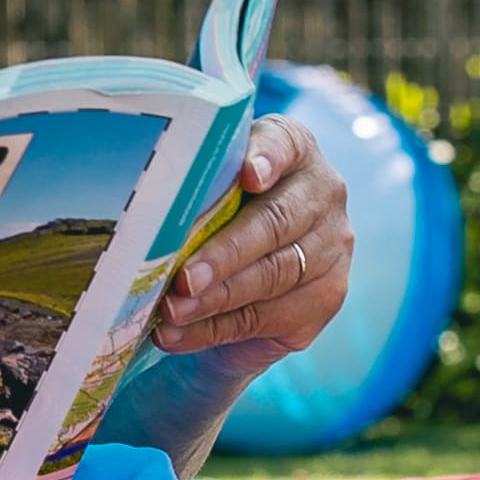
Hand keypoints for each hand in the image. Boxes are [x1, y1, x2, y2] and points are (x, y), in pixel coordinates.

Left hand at [149, 119, 350, 364]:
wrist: (238, 281)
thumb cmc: (213, 215)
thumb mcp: (205, 190)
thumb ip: (195, 184)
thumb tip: (147, 202)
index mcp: (295, 150)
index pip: (285, 144)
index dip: (266, 158)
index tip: (248, 176)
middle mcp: (323, 194)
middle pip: (276, 222)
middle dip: (225, 254)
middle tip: (184, 278)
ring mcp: (333, 249)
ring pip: (273, 276)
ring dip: (216, 298)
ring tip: (172, 311)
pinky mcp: (324, 299)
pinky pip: (265, 317)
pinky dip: (214, 329)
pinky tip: (178, 334)